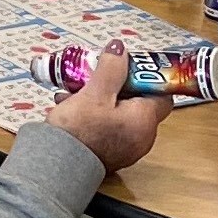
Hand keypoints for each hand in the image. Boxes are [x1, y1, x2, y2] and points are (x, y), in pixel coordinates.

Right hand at [40, 46, 168, 173]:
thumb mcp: (94, 93)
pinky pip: (109, 129)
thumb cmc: (78, 133)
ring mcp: (126, 149)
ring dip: (103, 101)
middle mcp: (142, 138)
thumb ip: (111, 69)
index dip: (146, 77)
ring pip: (121, 115)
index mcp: (144, 121)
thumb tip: (120, 51)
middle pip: (139, 103)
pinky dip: (96, 117)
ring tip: (80, 92)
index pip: (161, 93)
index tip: (129, 67)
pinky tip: (74, 109)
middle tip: (101, 77)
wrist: (56, 166)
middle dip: (118, 87)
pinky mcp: (110, 155)